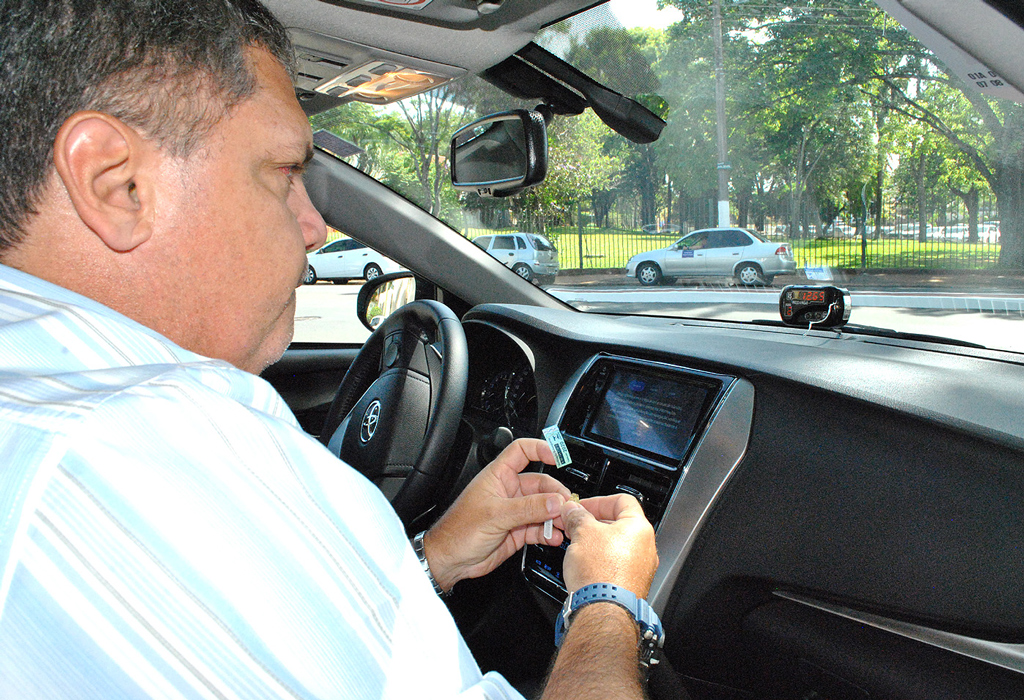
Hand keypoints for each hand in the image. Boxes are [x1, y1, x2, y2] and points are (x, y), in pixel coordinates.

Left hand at [424, 438, 571, 590]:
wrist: (450, 560)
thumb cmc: (459, 531)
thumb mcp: (496, 515)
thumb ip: (528, 508)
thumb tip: (554, 501)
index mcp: (498, 476)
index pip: (522, 451)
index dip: (540, 449)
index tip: (558, 457)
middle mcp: (508, 491)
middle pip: (540, 483)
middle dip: (555, 494)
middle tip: (565, 506)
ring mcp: (514, 512)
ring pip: (543, 508)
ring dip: (555, 515)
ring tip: (563, 524)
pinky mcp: (517, 531)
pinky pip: (539, 528)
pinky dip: (548, 532)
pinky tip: (553, 537)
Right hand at [560, 494, 657, 596]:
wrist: (603, 611)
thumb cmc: (600, 573)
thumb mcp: (582, 533)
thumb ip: (577, 516)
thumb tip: (572, 510)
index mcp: (639, 528)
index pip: (622, 500)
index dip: (598, 501)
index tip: (581, 508)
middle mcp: (646, 547)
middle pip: (620, 524)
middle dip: (595, 523)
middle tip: (575, 526)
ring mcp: (642, 568)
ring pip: (618, 546)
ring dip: (597, 542)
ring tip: (578, 547)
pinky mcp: (633, 585)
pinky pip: (617, 565)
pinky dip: (602, 561)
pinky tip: (586, 567)